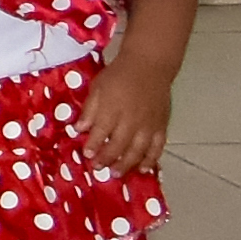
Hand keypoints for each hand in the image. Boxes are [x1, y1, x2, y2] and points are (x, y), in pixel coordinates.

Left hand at [80, 59, 174, 175]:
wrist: (149, 66)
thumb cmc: (119, 75)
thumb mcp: (97, 87)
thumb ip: (89, 109)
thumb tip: (79, 129)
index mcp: (112, 108)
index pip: (100, 132)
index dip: (93, 145)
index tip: (86, 155)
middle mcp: (131, 120)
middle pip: (118, 145)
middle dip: (107, 158)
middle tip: (98, 168)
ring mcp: (148, 125)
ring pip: (138, 150)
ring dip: (127, 164)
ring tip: (116, 174)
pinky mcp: (161, 126)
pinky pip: (157, 147)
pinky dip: (151, 160)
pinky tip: (144, 169)